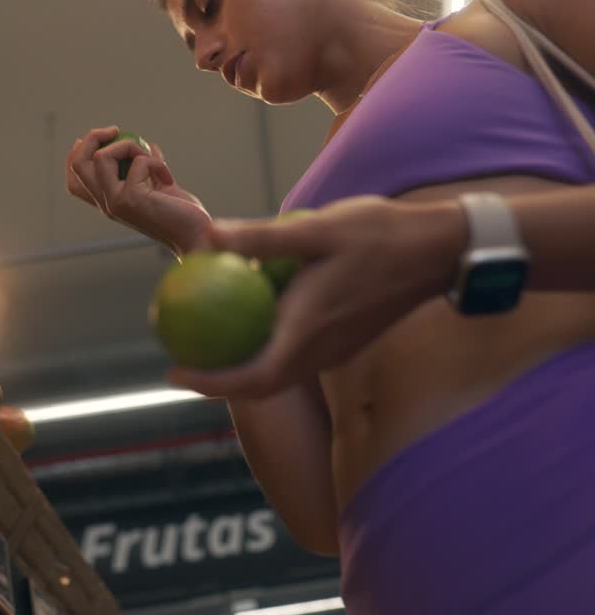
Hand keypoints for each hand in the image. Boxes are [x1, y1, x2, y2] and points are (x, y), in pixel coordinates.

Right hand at [66, 125, 212, 255]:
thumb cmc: (181, 213)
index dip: (76, 155)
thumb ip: (147, 167)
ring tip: (151, 158)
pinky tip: (167, 177)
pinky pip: (139, 161)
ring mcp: (116, 202)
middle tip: (115, 130)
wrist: (196, 236)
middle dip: (93, 138)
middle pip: (78, 164)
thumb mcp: (158, 185)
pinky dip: (156, 161)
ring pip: (102, 157)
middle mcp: (107, 204)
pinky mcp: (132, 199)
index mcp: (109, 202)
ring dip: (129, 145)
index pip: (75, 181)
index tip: (98, 137)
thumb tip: (146, 144)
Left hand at [167, 196, 464, 397]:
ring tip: (210, 344)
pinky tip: (254, 320)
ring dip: (242, 370)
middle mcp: (321, 350)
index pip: (253, 377)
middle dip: (217, 382)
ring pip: (280, 375)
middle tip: (181, 360)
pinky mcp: (346, 341)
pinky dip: (268, 352)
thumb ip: (264, 239)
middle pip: (261, 386)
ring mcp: (336, 349)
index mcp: (309, 329)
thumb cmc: (381, 235)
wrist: (439, 251)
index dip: (210, 383)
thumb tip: (209, 237)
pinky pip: (297, 359)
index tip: (175, 372)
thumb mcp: (319, 229)